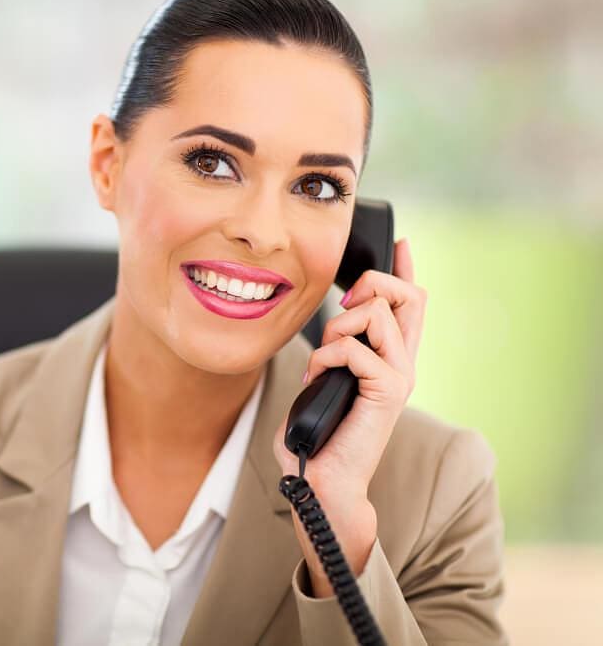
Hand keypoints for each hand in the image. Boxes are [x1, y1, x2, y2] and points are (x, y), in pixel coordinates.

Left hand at [272, 237, 426, 596]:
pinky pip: (355, 349)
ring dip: (336, 330)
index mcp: (389, 360)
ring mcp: (399, 377)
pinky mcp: (388, 391)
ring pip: (376, 315)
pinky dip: (326, 357)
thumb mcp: (324, 383)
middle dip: (371, 286)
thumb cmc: (317, 439)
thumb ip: (334, 354)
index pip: (411, 305)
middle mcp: (402, 364)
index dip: (406, 270)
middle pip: (408, 295)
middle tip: (339, 313)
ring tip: (322, 361)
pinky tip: (316, 379)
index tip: (403, 243)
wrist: (323, 483)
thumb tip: (327, 335)